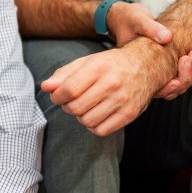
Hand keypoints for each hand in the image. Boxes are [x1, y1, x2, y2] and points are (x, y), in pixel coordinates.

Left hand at [41, 44, 165, 136]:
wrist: (146, 65)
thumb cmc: (111, 64)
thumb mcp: (87, 61)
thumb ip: (64, 74)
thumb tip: (45, 87)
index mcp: (99, 67)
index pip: (69, 89)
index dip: (57, 96)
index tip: (57, 95)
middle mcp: (112, 84)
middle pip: (76, 107)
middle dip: (67, 106)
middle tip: (70, 101)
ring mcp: (123, 100)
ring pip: (87, 121)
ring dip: (79, 116)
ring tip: (83, 106)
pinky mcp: (130, 114)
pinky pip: (101, 130)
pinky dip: (92, 125)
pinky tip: (94, 114)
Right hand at [106, 2, 191, 99]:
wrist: (129, 18)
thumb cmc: (130, 21)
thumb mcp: (138, 21)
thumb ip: (151, 28)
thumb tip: (167, 37)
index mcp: (135, 71)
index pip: (155, 90)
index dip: (169, 88)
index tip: (178, 79)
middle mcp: (147, 76)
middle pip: (171, 91)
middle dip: (186, 78)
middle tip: (190, 58)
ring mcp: (157, 72)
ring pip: (178, 84)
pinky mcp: (166, 65)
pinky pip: (180, 74)